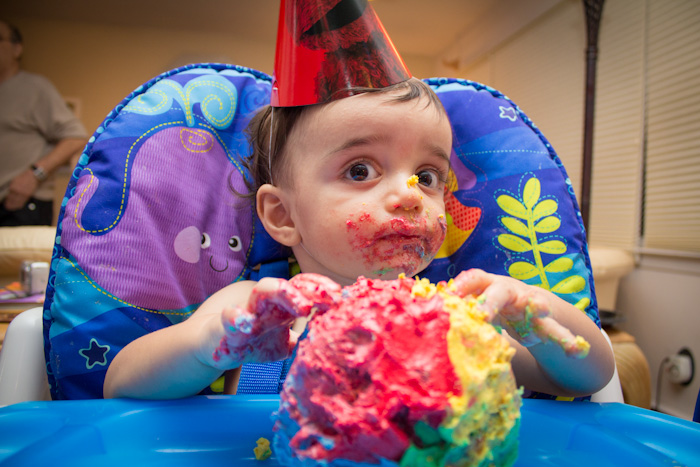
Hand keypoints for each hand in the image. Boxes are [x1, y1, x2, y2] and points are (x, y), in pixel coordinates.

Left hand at [4, 170, 37, 210]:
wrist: (33, 176)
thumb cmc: (23, 177)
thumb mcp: (14, 181)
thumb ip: (12, 187)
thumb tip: (9, 193)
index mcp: (13, 187)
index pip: (9, 196)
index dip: (7, 201)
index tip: (5, 203)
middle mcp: (18, 192)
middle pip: (12, 200)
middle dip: (10, 204)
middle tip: (7, 207)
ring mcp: (23, 194)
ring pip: (18, 202)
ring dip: (14, 206)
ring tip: (11, 208)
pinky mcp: (28, 195)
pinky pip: (23, 201)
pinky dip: (20, 204)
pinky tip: (18, 206)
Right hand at [211, 274, 340, 368]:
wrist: (214, 349)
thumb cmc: (253, 342)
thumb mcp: (284, 344)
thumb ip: (304, 339)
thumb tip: (332, 339)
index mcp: (281, 307)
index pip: (303, 288)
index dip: (320, 289)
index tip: (340, 297)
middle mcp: (267, 304)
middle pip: (290, 284)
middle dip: (309, 288)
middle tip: (328, 299)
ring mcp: (247, 312)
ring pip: (263, 291)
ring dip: (283, 293)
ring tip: (303, 308)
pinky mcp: (226, 327)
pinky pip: (230, 319)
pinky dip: (236, 318)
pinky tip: (246, 321)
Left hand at [452, 269, 588, 357]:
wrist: (526, 307)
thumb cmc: (490, 304)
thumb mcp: (473, 303)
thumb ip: (456, 307)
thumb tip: (423, 312)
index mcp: (486, 284)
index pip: (473, 279)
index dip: (462, 285)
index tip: (449, 294)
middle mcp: (508, 289)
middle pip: (499, 292)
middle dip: (490, 301)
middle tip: (481, 314)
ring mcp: (528, 302)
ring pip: (535, 305)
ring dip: (537, 307)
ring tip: (542, 310)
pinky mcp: (544, 321)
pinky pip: (556, 331)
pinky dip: (566, 340)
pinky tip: (577, 350)